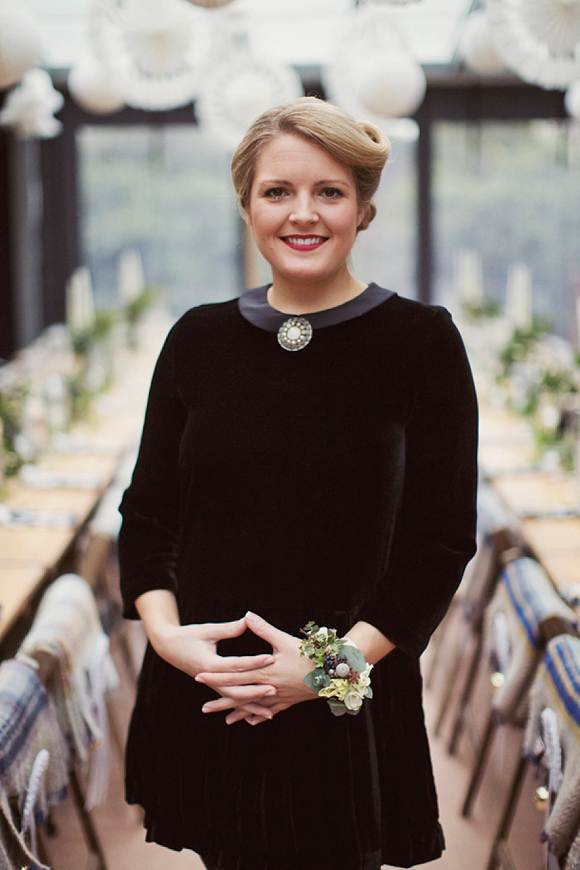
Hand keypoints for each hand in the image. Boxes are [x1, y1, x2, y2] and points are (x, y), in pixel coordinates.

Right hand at [152, 616, 277, 719]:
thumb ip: (228, 628)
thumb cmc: (188, 636)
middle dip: (255, 692)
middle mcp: (210, 679)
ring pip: (233, 699)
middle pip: (235, 690)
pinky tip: (256, 714)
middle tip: (274, 690)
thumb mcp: (207, 630)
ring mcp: (211, 685)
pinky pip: (230, 699)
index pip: (236, 665)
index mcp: (209, 664)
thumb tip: (248, 620)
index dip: (254, 662)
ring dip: (251, 706)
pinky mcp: (213, 686)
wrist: (169, 647)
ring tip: (270, 713)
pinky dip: (242, 707)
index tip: (270, 658)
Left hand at [195, 611, 317, 724]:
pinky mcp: (288, 701)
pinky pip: (270, 710)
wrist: (330, 673)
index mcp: (264, 671)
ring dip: (238, 712)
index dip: (216, 676)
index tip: (199, 677)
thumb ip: (263, 629)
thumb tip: (247, 615)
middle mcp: (269, 687)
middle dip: (221, 701)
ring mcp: (278, 697)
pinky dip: (260, 715)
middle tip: (204, 708)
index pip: (234, 674)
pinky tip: (252, 722)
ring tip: (225, 720)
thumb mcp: (283, 639)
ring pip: (254, 707)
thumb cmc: (307, 655)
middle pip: (240, 695)